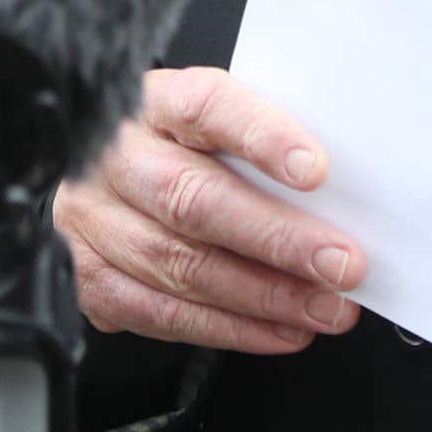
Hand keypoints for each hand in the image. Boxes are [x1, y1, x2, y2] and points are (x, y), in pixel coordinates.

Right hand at [54, 68, 364, 353]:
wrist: (95, 174)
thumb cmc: (179, 149)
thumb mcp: (213, 126)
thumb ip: (260, 145)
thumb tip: (336, 197)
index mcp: (153, 101)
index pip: (206, 107)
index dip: (261, 137)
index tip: (316, 169)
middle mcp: (112, 156)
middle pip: (194, 199)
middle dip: (278, 239)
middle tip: (341, 264)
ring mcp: (92, 220)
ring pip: (182, 265)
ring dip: (266, 296)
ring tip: (325, 308)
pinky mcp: (90, 278)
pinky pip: (163, 315)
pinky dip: (232, 329)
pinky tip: (281, 331)